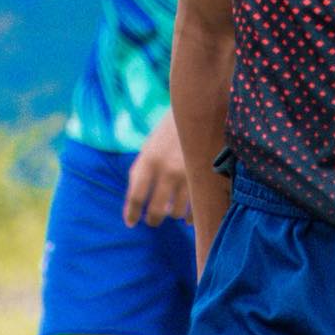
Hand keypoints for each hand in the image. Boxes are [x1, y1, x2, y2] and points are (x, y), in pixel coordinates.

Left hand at [123, 112, 191, 226]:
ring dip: (172, 214)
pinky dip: (191, 216)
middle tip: (152, 221)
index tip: (131, 223)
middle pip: (157, 209)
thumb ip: (141, 173)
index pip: (136, 196)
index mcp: (149, 161)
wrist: (197, 112)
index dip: (132, 213)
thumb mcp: (149, 149)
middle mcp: (167, 170)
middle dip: (153, 219)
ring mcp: (187, 174)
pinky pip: (196, 207)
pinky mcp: (204, 177)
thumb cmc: (168, 133)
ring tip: (171, 213)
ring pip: (177, 211)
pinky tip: (188, 217)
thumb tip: (135, 203)